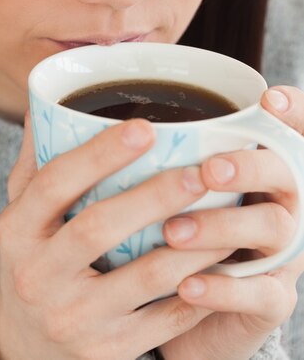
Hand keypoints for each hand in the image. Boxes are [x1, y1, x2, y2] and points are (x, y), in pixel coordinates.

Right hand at [0, 115, 230, 359]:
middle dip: (155, 195)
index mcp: (17, 230)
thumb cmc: (34, 259)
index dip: (100, 153)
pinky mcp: (106, 350)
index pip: (55, 182)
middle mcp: (38, 274)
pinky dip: (197, 288)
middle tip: (199, 170)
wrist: (26, 344)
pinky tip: (220, 262)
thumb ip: (35, 161)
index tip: (145, 128)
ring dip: (190, 242)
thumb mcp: (22, 212)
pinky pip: (164, 318)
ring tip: (224, 212)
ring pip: (144, 276)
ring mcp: (73, 317)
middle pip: (100, 227)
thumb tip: (45, 103)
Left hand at [159, 86, 303, 359]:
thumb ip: (172, 162)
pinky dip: (223, 289)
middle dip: (249, 168)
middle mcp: (281, 205)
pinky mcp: (272, 301)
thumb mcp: (177, 194)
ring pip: (274, 228)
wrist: (186, 313)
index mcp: (263, 174)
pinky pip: (261, 294)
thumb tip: (125, 125)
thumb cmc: (179, 235)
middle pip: (288, 174)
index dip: (292, 113)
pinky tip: (185, 286)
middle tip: (208, 171)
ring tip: (172, 232)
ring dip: (222, 226)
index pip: (292, 134)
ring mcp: (282, 253)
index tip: (266, 99)